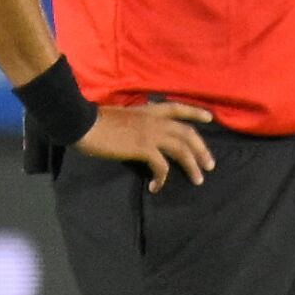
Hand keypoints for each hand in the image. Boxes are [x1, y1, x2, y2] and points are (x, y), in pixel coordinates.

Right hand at [78, 101, 214, 190]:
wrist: (83, 122)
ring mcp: (151, 134)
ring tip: (199, 179)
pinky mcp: (143, 148)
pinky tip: (157, 186)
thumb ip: (137, 122)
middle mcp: (155, 120)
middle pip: (187, 133)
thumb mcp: (123, 115)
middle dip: (202, 149)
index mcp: (149, 110)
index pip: (178, 108)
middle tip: (210, 164)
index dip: (195, 113)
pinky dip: (162, 178)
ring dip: (192, 166)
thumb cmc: (96, 119)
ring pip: (182, 150)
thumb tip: (140, 133)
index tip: (210, 119)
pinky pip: (161, 166)